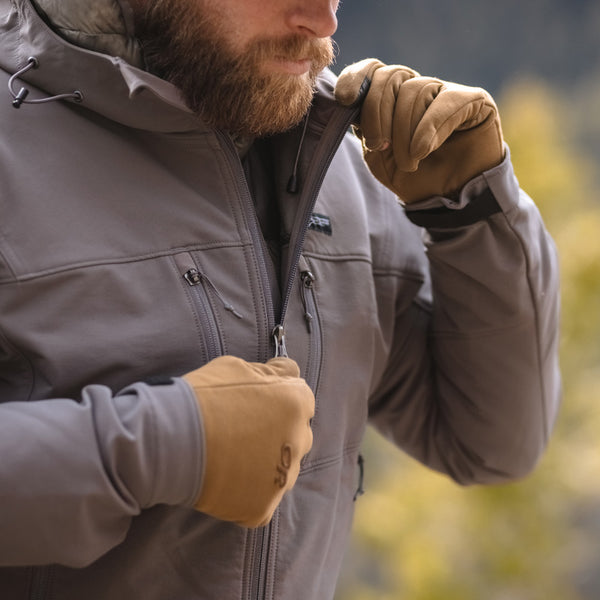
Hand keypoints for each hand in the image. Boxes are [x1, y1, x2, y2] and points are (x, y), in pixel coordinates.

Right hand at [183, 355, 313, 527]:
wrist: (170, 439)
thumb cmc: (203, 397)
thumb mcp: (238, 366)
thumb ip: (272, 371)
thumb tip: (288, 371)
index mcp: (297, 402)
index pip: (301, 402)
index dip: (277, 402)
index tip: (255, 407)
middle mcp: (299, 440)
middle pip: (296, 437)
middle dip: (276, 433)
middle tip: (240, 431)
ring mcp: (282, 477)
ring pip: (282, 470)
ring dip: (265, 464)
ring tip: (231, 457)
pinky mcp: (263, 507)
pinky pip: (262, 500)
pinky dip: (247, 493)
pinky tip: (225, 480)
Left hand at [335, 59, 504, 202]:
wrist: (448, 202)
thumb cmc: (413, 179)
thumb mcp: (378, 157)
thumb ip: (364, 127)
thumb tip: (348, 99)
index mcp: (391, 100)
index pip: (372, 71)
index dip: (356, 78)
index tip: (346, 100)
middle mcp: (417, 90)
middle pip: (390, 77)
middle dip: (377, 114)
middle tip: (380, 146)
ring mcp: (445, 92)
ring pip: (415, 91)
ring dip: (405, 134)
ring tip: (410, 162)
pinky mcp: (473, 100)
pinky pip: (444, 102)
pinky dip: (429, 128)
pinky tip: (424, 150)